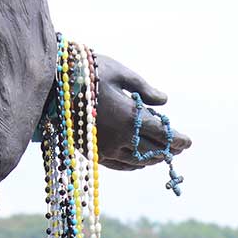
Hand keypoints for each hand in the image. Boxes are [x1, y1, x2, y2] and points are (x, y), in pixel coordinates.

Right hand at [94, 55, 190, 170]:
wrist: (48, 85)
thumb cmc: (86, 71)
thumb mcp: (119, 73)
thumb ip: (143, 89)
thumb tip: (163, 101)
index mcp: (129, 118)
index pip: (161, 135)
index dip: (177, 140)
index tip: (188, 142)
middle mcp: (119, 139)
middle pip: (152, 150)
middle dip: (168, 150)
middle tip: (179, 148)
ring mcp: (104, 149)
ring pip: (137, 161)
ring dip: (152, 158)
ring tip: (161, 154)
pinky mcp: (91, 153)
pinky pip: (119, 165)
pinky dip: (134, 164)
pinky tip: (139, 161)